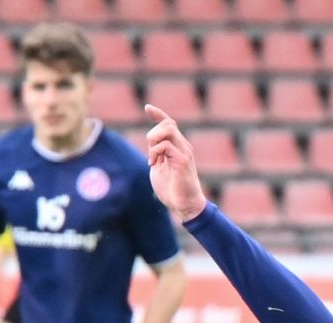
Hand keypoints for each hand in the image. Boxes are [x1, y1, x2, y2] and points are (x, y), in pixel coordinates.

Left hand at [143, 104, 207, 222]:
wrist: (184, 206)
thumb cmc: (172, 189)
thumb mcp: (159, 168)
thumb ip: (155, 155)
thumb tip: (151, 144)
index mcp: (177, 147)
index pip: (169, 123)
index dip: (158, 114)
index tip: (147, 107)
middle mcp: (183, 146)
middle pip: (168, 123)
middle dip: (153, 133)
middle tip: (150, 153)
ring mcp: (184, 152)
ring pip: (167, 130)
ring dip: (153, 142)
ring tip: (153, 159)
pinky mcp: (183, 161)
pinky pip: (166, 145)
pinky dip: (155, 153)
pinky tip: (154, 165)